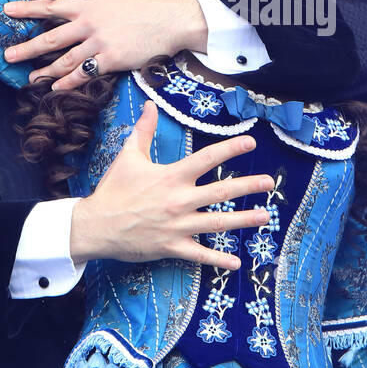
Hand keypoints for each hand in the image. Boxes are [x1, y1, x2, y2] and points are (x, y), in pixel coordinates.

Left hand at [2, 0, 205, 90]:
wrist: (172, 20)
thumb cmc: (148, 5)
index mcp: (89, 5)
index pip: (52, 7)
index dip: (27, 9)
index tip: (8, 11)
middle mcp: (89, 24)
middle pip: (52, 38)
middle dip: (27, 48)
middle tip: (8, 55)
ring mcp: (99, 43)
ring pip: (65, 60)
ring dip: (45, 71)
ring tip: (30, 78)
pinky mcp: (111, 60)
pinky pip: (84, 74)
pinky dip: (68, 83)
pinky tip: (56, 88)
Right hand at [69, 101, 273, 269]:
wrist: (96, 225)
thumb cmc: (113, 190)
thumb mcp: (128, 156)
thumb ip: (143, 131)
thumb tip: (149, 105)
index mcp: (172, 176)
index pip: (208, 159)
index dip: (231, 148)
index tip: (251, 142)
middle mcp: (180, 200)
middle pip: (221, 192)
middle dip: (248, 186)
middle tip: (270, 182)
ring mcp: (178, 225)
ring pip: (218, 223)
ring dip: (244, 220)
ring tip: (266, 217)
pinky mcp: (172, 246)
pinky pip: (200, 255)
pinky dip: (218, 259)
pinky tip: (237, 262)